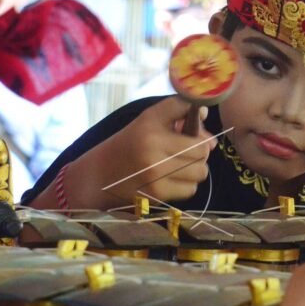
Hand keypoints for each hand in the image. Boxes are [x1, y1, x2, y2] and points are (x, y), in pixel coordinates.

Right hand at [67, 97, 213, 207]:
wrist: (100, 176)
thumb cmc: (129, 144)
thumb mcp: (148, 120)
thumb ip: (176, 110)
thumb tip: (205, 113)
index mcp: (151, 127)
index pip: (193, 125)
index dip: (202, 134)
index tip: (198, 136)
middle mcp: (153, 150)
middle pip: (202, 152)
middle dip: (201, 153)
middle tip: (189, 153)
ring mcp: (155, 175)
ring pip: (200, 172)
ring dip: (196, 170)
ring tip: (181, 167)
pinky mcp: (157, 195)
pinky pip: (190, 189)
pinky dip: (187, 186)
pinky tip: (173, 180)